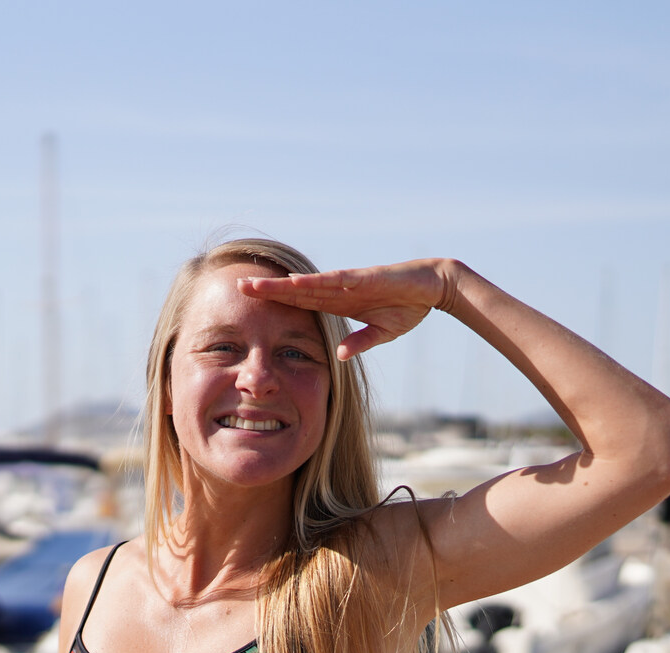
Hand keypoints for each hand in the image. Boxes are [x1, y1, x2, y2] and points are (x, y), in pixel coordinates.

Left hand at [239, 259, 456, 360]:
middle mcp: (337, 290)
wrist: (432, 288)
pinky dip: (314, 282)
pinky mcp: (363, 279)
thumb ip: (359, 342)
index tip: (251, 307)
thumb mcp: (380, 333)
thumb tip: (339, 356)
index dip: (276, 304)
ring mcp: (348, 284)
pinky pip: (334, 281)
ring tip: (253, 285)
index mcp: (339, 303)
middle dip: (267, 290)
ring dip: (280, 285)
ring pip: (307, 284)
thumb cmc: (406, 307)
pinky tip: (293, 282)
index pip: (300, 304)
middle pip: (295, 291)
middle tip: (237, 288)